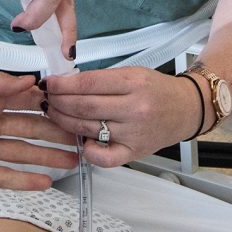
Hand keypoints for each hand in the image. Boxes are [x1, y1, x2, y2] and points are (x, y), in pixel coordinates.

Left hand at [0, 70, 78, 188]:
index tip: (75, 105)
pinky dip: (23, 180)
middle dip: (56, 131)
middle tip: (84, 137)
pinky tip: (45, 182)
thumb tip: (29, 80)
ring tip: (73, 160)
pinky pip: (2, 176)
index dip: (49, 102)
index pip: (25, 99)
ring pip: (21, 152)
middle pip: (29, 127)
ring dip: (47, 155)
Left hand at [45, 68, 204, 166]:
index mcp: (133, 83)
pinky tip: (80, 141)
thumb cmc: (157, 90)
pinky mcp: (134, 152)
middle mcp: (134, 109)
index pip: (87, 84)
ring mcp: (133, 133)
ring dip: (63, 121)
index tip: (48, 83)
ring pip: (86, 129)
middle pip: (83, 107)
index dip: (62, 84)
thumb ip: (102, 80)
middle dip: (57, 102)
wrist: (185, 109)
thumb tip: (66, 83)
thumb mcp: (132, 73)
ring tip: (53, 113)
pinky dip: (87, 151)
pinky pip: (103, 158)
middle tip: (46, 98)